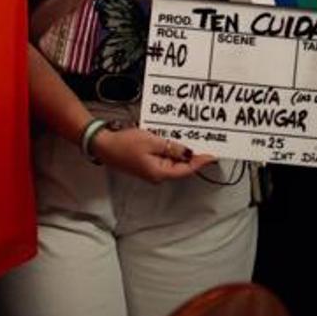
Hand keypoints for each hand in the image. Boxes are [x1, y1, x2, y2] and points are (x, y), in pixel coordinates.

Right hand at [92, 124, 213, 183]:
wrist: (104, 145)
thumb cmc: (125, 144)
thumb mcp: (152, 141)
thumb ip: (171, 147)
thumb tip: (188, 153)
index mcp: (160, 173)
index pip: (186, 169)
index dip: (201, 162)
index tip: (212, 155)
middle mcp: (157, 175)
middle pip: (181, 166)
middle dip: (194, 156)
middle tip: (207, 145)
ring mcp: (152, 170)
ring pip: (173, 162)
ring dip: (183, 152)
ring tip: (194, 141)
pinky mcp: (147, 164)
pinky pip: (165, 158)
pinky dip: (172, 150)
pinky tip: (176, 141)